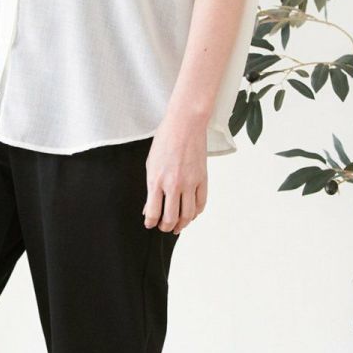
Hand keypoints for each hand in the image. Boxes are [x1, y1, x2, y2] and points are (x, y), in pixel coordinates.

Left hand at [143, 112, 207, 233]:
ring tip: (177, 226)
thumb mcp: (150, 163)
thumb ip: (151, 187)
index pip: (153, 212)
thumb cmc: (165, 140)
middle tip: (163, 228)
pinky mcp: (202, 179)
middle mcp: (173, 184)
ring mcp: (190, 183)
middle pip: (170, 218)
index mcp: (156, 180)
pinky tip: (191, 214)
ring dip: (182, 224)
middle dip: (165, 227)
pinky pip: (201, 203)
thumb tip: (150, 207)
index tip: (150, 224)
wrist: (185, 124)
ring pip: (188, 215)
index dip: (150, 223)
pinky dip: (196, 213)